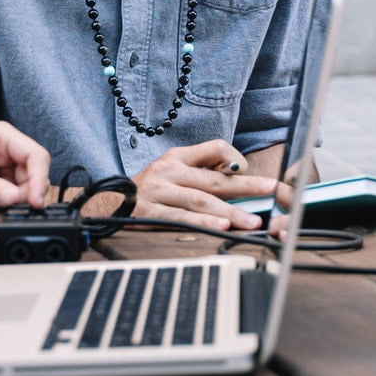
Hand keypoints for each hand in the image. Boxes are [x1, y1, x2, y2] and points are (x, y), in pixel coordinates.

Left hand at [0, 122, 49, 209]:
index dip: (39, 179)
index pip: (36, 156)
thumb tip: (13, 199)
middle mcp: (5, 151)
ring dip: (13, 203)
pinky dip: (1, 207)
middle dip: (26, 195)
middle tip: (13, 211)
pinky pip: (9, 199)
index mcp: (1, 137)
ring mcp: (1, 168)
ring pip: (23, 189)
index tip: (35, 202)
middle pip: (33, 175)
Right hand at [129, 139, 277, 231]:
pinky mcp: (149, 212)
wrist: (105, 203)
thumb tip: (237, 177)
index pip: (216, 147)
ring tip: (251, 221)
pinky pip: (181, 218)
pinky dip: (203, 223)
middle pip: (215, 178)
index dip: (236, 160)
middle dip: (246, 186)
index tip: (250, 174)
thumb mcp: (171, 171)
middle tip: (270, 191)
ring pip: (201, 200)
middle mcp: (169, 170)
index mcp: (178, 156)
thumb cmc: (148, 189)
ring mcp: (159, 191)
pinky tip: (221, 228)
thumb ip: (200, 172)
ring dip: (230, 211)